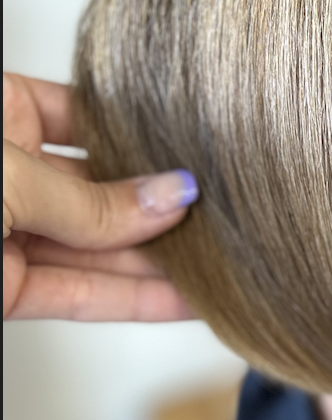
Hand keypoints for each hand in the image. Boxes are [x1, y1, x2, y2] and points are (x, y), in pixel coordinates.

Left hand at [3, 72, 197, 321]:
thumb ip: (90, 200)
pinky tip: (185, 299)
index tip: (191, 150)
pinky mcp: (8, 291)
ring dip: (160, 262)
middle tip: (220, 215)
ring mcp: (10, 235)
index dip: (136, 135)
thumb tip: (169, 198)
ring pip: (99, 249)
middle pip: (101, 191)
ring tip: (222, 262)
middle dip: (161, 207)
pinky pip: (82, 294)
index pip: (81, 117)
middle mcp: (8, 177)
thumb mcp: (8, 177)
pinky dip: (135, 302)